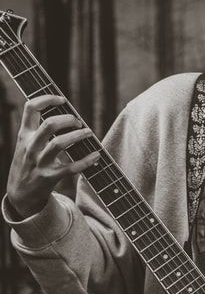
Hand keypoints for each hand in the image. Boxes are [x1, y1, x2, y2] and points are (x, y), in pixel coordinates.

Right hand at [7, 94, 99, 217]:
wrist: (20, 194)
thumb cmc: (28, 164)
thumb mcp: (25, 145)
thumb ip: (37, 131)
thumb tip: (63, 115)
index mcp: (24, 135)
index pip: (30, 108)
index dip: (46, 99)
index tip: (61, 99)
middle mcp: (31, 147)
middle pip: (49, 124)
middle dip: (68, 119)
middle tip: (78, 122)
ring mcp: (40, 162)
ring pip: (59, 144)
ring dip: (77, 136)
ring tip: (88, 133)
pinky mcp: (50, 178)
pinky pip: (71, 168)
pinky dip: (86, 161)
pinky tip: (95, 156)